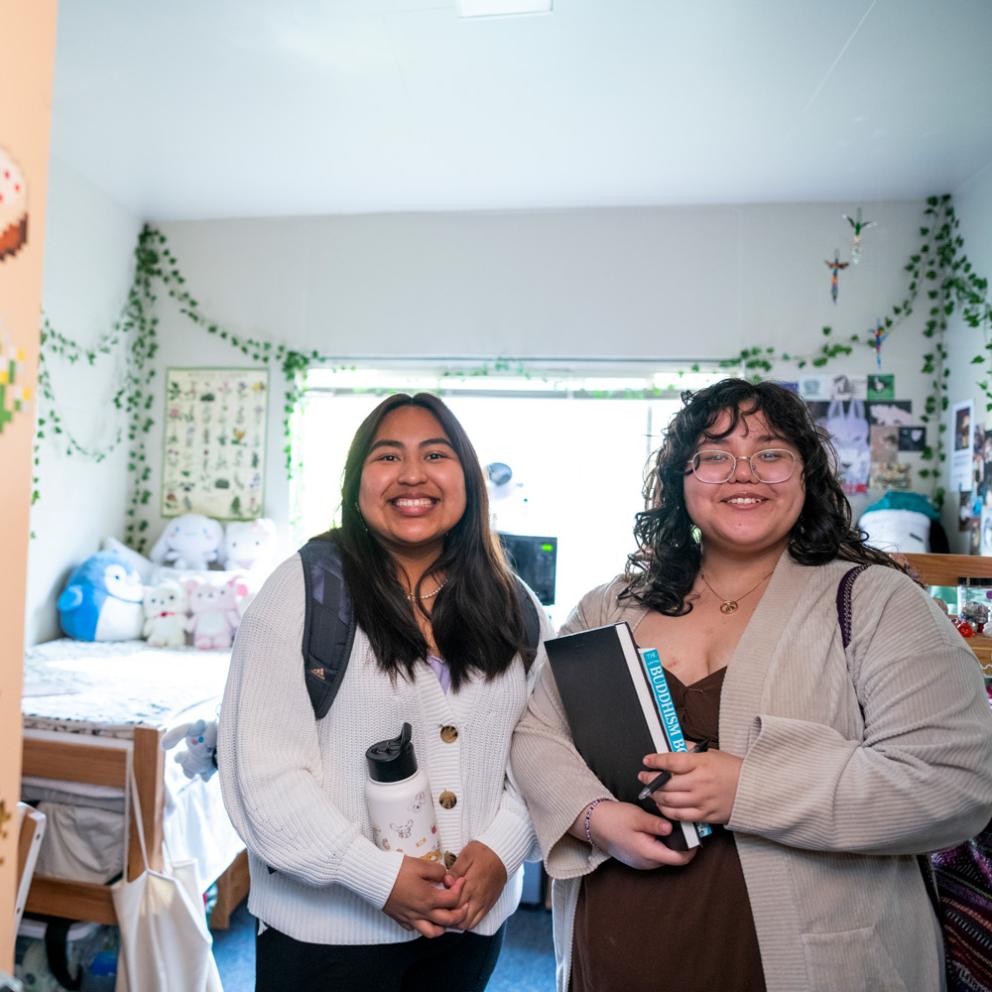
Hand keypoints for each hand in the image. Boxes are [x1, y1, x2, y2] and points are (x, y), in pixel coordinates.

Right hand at [383, 856, 467, 937]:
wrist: (374, 878)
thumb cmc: (396, 870)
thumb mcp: (420, 864)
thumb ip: (437, 871)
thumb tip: (445, 877)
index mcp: (429, 898)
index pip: (453, 899)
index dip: (460, 889)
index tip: (460, 881)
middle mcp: (422, 912)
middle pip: (449, 920)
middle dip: (461, 913)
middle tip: (464, 904)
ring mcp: (411, 919)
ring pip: (433, 932)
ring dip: (444, 926)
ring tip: (447, 916)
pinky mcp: (401, 920)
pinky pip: (417, 929)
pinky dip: (425, 926)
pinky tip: (426, 916)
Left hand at [443, 841, 507, 930]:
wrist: (503, 854)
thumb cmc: (483, 853)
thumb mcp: (467, 856)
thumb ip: (455, 870)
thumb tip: (445, 882)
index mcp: (470, 886)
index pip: (453, 905)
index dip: (442, 906)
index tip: (436, 900)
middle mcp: (478, 899)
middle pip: (459, 919)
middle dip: (447, 917)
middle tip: (439, 908)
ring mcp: (484, 904)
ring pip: (468, 924)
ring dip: (457, 921)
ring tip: (449, 911)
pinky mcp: (489, 905)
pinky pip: (477, 921)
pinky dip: (467, 921)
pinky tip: (460, 913)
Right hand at [581, 800, 697, 869]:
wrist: (593, 824)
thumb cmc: (613, 819)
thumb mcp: (636, 816)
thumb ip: (656, 824)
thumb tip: (673, 827)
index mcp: (649, 853)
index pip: (680, 858)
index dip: (692, 847)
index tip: (696, 833)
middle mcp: (647, 863)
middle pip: (674, 858)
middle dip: (683, 844)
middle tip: (685, 825)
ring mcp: (641, 862)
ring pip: (665, 856)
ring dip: (671, 844)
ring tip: (672, 826)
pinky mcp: (637, 858)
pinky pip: (655, 854)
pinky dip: (661, 845)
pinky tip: (658, 831)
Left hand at [638, 748, 742, 824]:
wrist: (754, 790)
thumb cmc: (732, 769)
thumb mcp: (711, 753)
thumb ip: (690, 750)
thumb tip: (672, 745)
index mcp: (702, 764)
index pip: (671, 761)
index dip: (656, 760)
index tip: (647, 760)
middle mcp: (700, 783)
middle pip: (666, 783)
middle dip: (650, 780)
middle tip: (643, 776)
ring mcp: (702, 800)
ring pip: (670, 801)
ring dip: (656, 796)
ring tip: (651, 791)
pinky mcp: (705, 815)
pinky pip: (680, 816)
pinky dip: (667, 811)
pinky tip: (663, 805)